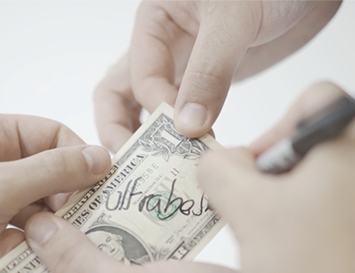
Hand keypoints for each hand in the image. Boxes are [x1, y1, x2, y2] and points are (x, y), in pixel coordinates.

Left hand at [0, 113, 110, 272]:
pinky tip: (51, 269)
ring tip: (72, 253)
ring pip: (39, 213)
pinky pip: (21, 241)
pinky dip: (34, 253)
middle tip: (88, 228)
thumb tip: (102, 157)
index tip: (99, 192)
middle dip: (70, 202)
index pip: (53, 137)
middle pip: (50, 177)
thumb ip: (51, 172)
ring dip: (53, 232)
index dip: (79, 161)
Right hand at [95, 0, 340, 150]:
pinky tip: (193, 161)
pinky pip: (186, 116)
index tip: (183, 131)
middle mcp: (161, 46)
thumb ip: (209, 70)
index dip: (157, 106)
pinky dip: (184, 140)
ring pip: (146, 110)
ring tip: (157, 171)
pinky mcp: (208, 84)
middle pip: (119, 95)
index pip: (138, 74)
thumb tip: (188, 125)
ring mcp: (184, 68)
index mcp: (154, 20)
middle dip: (122, 131)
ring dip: (149, 141)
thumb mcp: (235, 18)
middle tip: (135, 167)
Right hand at [198, 82, 354, 272]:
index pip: (314, 100)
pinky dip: (331, 215)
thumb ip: (218, 166)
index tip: (255, 171)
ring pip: (344, 172)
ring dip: (307, 192)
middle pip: (328, 138)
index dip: (274, 130)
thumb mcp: (240, 207)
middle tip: (260, 204)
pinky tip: (309, 248)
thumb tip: (220, 159)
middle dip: (286, 166)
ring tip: (282, 232)